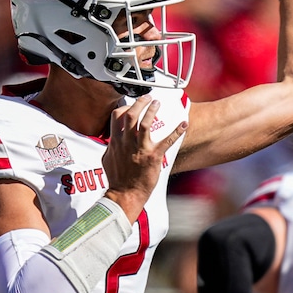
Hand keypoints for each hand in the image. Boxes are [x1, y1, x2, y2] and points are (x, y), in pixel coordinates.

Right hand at [102, 97, 185, 220]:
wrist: (125, 194)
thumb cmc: (117, 179)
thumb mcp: (108, 159)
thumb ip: (111, 146)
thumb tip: (111, 141)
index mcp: (115, 142)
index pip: (117, 116)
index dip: (126, 107)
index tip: (133, 104)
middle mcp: (126, 142)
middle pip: (130, 114)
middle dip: (140, 103)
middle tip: (147, 98)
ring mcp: (139, 149)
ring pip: (144, 123)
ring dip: (152, 111)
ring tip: (157, 103)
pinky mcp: (152, 157)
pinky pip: (166, 141)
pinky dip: (177, 131)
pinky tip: (184, 124)